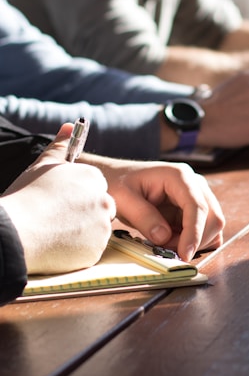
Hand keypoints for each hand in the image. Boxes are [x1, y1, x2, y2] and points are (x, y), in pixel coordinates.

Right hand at [1, 124, 115, 273]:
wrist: (16, 232)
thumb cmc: (27, 196)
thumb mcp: (43, 165)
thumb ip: (60, 146)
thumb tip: (70, 126)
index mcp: (93, 178)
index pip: (96, 187)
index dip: (78, 196)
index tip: (62, 202)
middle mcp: (104, 200)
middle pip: (101, 208)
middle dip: (85, 214)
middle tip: (59, 219)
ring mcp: (102, 227)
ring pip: (97, 229)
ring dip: (82, 232)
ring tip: (55, 232)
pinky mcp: (97, 250)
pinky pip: (91, 250)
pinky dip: (79, 250)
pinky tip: (58, 246)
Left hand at [86, 157, 225, 261]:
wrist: (117, 178)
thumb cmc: (118, 184)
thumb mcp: (123, 199)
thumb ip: (143, 217)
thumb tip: (164, 237)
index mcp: (179, 176)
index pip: (197, 206)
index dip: (194, 233)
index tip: (184, 255)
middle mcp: (194, 183)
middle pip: (213, 217)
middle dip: (195, 240)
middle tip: (168, 251)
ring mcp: (197, 195)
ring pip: (212, 225)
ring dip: (194, 242)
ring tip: (165, 243)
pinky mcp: (194, 208)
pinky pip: (205, 229)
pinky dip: (194, 241)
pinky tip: (174, 242)